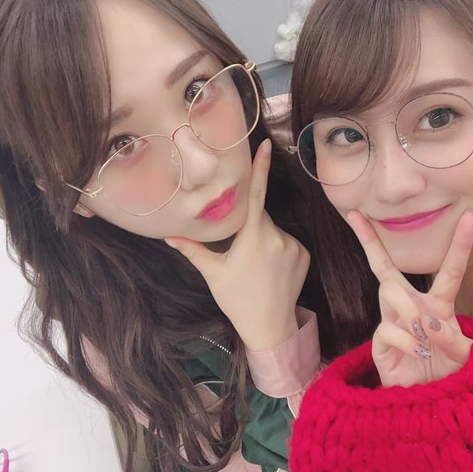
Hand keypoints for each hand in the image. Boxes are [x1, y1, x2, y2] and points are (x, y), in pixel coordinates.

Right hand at [165, 139, 309, 350]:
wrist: (269, 326)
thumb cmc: (237, 299)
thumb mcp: (213, 273)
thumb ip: (193, 250)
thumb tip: (167, 236)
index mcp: (253, 237)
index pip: (255, 195)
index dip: (259, 168)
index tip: (264, 145)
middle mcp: (277, 237)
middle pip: (260, 216)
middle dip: (250, 227)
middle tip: (241, 254)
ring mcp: (294, 245)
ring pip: (274, 229)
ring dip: (264, 238)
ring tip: (258, 266)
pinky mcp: (305, 254)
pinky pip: (288, 241)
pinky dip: (279, 248)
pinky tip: (272, 269)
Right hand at [346, 210, 472, 386]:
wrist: (429, 403)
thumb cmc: (448, 374)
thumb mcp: (465, 357)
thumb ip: (454, 340)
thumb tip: (428, 325)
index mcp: (438, 306)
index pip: (448, 270)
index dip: (459, 244)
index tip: (468, 216)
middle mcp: (411, 308)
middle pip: (385, 267)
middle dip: (369, 240)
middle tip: (354, 215)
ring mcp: (392, 323)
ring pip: (390, 291)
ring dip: (411, 309)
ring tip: (425, 335)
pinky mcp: (380, 343)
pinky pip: (388, 327)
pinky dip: (407, 339)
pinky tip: (417, 350)